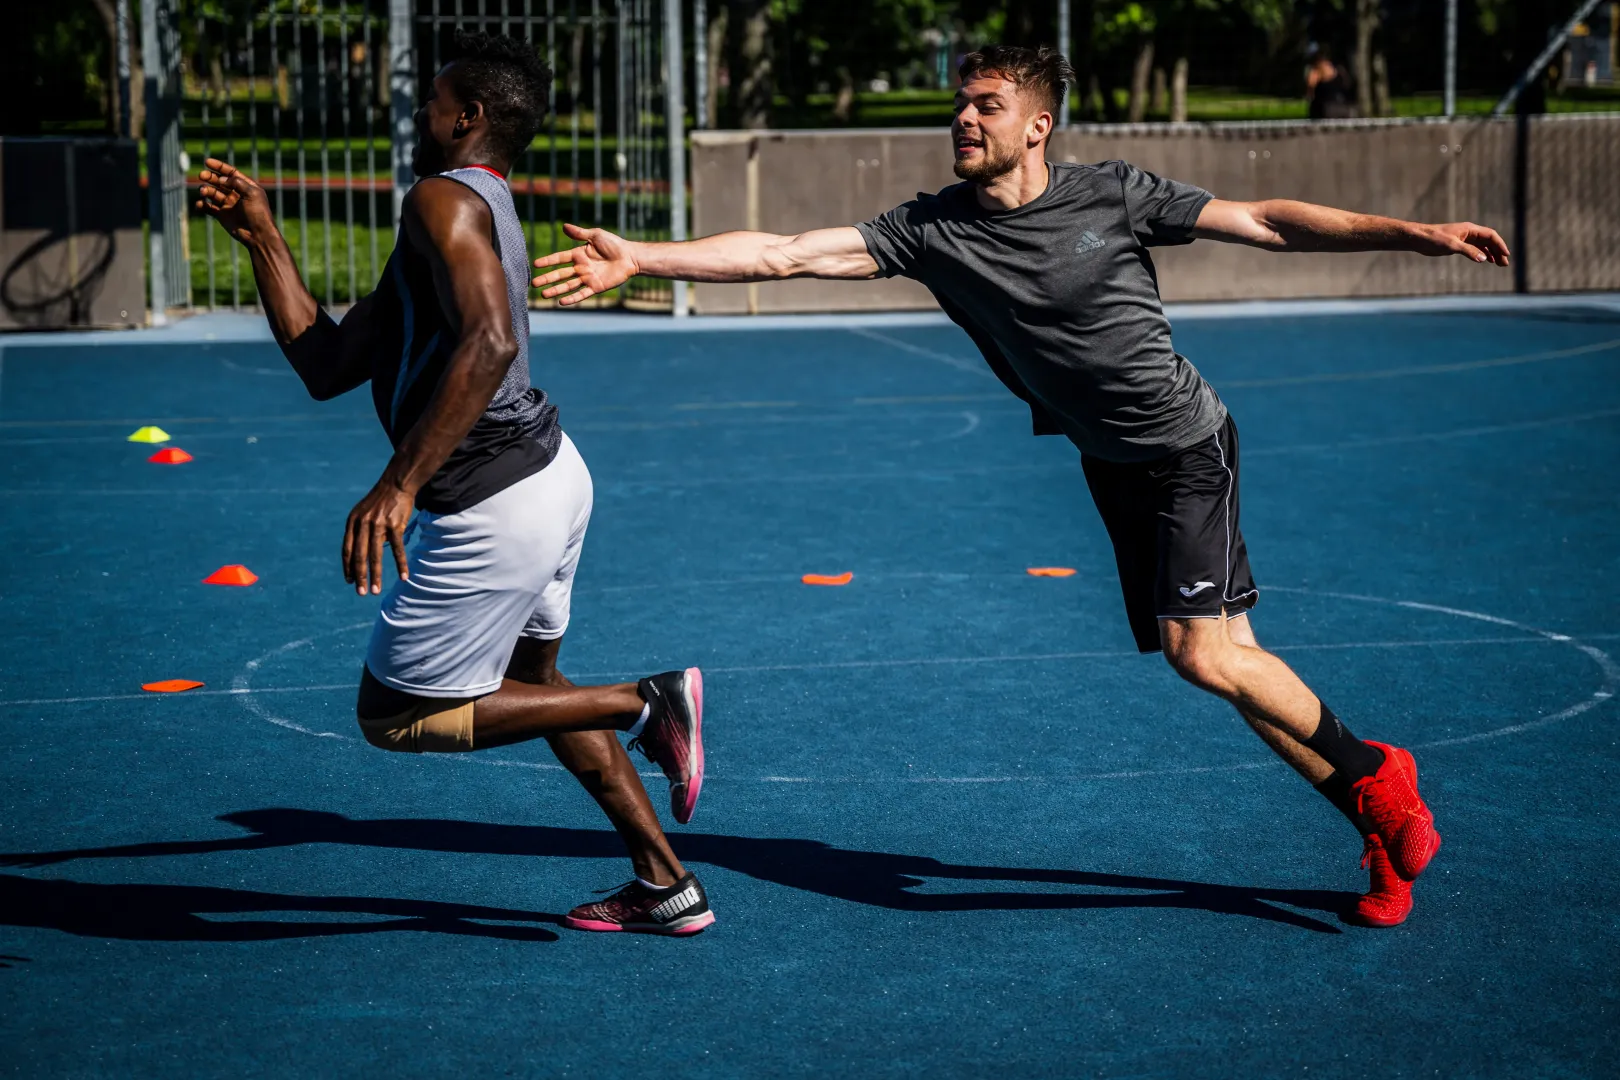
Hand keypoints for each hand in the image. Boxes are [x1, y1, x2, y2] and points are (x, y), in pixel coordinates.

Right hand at [195, 158, 278, 247]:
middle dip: (210, 177)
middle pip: (219, 182)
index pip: (231, 173)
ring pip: (212, 193)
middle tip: (201, 175)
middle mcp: (236, 194)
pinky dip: (202, 205)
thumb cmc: (258, 213)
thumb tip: (221, 179)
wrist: (258, 235)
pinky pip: (209, 208)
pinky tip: (200, 204)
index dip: (219, 166)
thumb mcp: (252, 194)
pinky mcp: (222, 215)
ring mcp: (229, 205)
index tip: (206, 161)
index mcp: (246, 187)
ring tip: (203, 192)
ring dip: (206, 190)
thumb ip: (237, 182)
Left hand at [342, 477, 413, 595]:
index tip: (349, 582)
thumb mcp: (364, 513)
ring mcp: (379, 524)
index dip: (348, 567)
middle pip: (359, 556)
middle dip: (360, 577)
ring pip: (376, 555)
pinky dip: (400, 564)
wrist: (396, 483)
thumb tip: (363, 556)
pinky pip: (397, 549)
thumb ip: (361, 532)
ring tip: (376, 591)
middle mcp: (363, 524)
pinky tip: (404, 576)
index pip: (347, 550)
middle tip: (361, 593)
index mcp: (352, 522)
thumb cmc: (380, 501)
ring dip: (376, 575)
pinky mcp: (395, 525)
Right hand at [531, 223, 639, 305]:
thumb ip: (579, 233)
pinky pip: (581, 294)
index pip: (559, 258)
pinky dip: (572, 298)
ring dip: (556, 290)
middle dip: (547, 279)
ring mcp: (588, 278)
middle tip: (534, 284)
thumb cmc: (614, 244)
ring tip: (543, 295)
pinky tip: (561, 302)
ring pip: (568, 285)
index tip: (536, 264)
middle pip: (560, 274)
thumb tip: (564, 226)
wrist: (630, 257)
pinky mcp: (596, 287)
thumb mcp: (595, 236)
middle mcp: (581, 267)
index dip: (548, 261)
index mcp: (579, 254)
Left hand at [1415, 222, 1510, 265]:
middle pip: (1489, 241)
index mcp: (1470, 229)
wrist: (1419, 238)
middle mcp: (1469, 232)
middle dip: (1498, 251)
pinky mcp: (1458, 244)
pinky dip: (1481, 254)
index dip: (1499, 244)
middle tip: (1504, 263)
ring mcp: (1464, 238)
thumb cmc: (1434, 239)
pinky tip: (1485, 260)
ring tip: (1498, 264)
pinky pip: (1475, 248)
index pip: (1490, 235)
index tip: (1506, 255)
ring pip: (1482, 245)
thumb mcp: (1452, 245)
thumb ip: (1469, 251)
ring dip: (1491, 253)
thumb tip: (1484, 259)